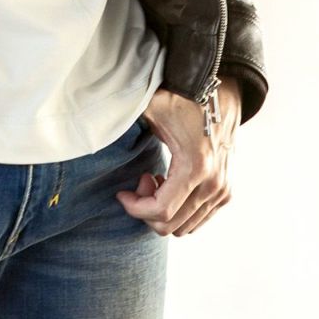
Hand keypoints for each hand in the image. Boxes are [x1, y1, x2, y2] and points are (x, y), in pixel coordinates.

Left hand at [116, 77, 241, 236]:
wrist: (216, 92)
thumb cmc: (180, 99)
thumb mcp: (150, 109)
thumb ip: (122, 118)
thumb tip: (92, 124)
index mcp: (196, 168)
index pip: (161, 211)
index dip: (135, 208)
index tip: (122, 193)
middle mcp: (214, 185)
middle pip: (171, 224)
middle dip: (147, 209)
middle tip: (140, 180)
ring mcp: (222, 191)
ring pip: (184, 226)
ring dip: (163, 209)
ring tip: (154, 179)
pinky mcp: (225, 192)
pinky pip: (197, 219)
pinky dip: (178, 209)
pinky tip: (168, 183)